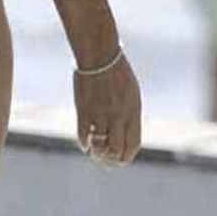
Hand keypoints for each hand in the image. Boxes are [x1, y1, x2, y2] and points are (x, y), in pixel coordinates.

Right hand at [73, 51, 140, 167]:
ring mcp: (101, 113)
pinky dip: (84, 143)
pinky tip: (84, 143)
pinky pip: (83, 135)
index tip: (120, 159)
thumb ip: (129, 114)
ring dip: (96, 152)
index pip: (133, 144)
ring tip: (94, 151)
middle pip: (117, 150)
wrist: (100, 55)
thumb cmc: (117, 72)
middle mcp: (119, 116)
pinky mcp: (84, 109)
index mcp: (133, 112)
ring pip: (99, 145)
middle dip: (111, 160)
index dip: (126, 156)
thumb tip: (125, 132)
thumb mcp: (131, 94)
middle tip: (104, 159)